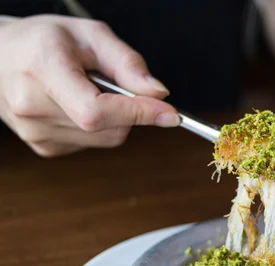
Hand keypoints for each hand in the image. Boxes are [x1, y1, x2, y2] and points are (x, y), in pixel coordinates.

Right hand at [0, 15, 178, 156]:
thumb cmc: (43, 41)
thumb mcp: (90, 36)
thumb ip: (128, 63)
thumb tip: (159, 94)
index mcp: (43, 70)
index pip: (97, 110)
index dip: (138, 114)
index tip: (171, 114)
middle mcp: (33, 107)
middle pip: (108, 128)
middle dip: (128, 110)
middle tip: (108, 82)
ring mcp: (36, 133)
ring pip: (105, 139)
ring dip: (113, 119)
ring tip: (85, 90)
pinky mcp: (45, 148)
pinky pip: (92, 144)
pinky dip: (98, 127)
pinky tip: (75, 105)